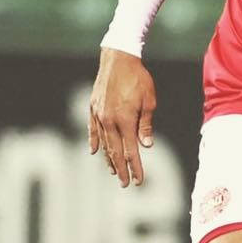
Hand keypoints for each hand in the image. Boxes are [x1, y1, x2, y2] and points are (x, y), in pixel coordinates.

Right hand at [88, 47, 156, 186]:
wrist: (118, 59)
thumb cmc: (138, 79)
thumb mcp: (149, 101)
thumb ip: (146, 124)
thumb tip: (146, 145)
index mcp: (125, 120)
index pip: (131, 151)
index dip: (135, 167)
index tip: (139, 181)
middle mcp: (109, 121)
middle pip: (115, 151)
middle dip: (121, 169)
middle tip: (126, 184)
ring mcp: (99, 115)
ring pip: (103, 143)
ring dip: (108, 158)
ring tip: (114, 171)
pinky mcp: (93, 108)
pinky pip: (93, 130)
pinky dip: (94, 142)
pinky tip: (94, 152)